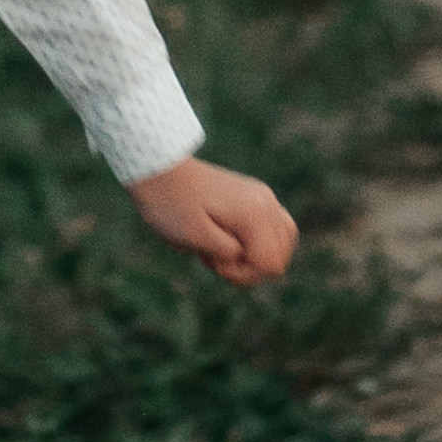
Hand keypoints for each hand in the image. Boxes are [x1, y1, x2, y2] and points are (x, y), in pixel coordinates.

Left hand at [126, 157, 298, 286]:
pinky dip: (258, 243)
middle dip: (248, 267)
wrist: (158, 168)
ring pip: (282, 243)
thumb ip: (229, 253)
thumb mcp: (196, 236)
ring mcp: (263, 198)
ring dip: (255, 256)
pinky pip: (273, 230)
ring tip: (223, 249)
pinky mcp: (255, 198)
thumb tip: (248, 256)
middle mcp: (266, 202)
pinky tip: (230, 240)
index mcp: (254, 213)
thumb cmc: (171, 204)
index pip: (270, 264)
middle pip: (279, 257)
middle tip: (216, 254)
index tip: (215, 261)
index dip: (243, 274)